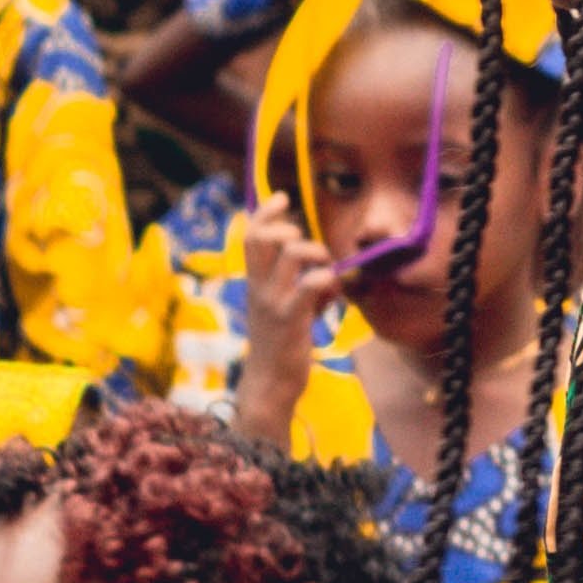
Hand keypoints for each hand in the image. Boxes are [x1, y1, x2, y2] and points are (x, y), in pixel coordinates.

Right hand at [233, 196, 345, 447]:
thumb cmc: (280, 345)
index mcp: (254, 283)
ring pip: (291, 254)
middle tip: (307, 246)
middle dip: (288, 228)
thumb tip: (323, 268)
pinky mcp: (290, 319)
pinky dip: (328, 280)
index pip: (250, 235)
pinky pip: (310, 285)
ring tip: (327, 271)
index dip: (265, 212)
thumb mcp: (279, 309)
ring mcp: (272, 302)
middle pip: (263, 238)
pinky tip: (333, 296)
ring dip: (316, 253)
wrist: (269, 385)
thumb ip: (293, 285)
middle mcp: (258, 288)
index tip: (282, 197)